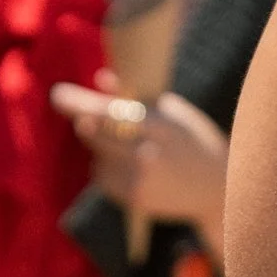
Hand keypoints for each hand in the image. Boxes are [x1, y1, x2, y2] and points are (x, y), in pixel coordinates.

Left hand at [52, 81, 229, 248]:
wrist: (219, 188)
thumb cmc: (193, 140)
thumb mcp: (174, 114)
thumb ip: (138, 98)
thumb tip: (100, 78)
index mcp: (164, 126)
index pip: (115, 113)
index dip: (83, 104)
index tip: (58, 94)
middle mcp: (151, 154)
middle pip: (98, 133)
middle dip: (82, 117)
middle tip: (64, 98)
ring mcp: (142, 179)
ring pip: (97, 155)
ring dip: (101, 145)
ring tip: (129, 143)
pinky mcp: (135, 198)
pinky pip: (103, 176)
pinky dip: (107, 166)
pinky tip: (131, 165)